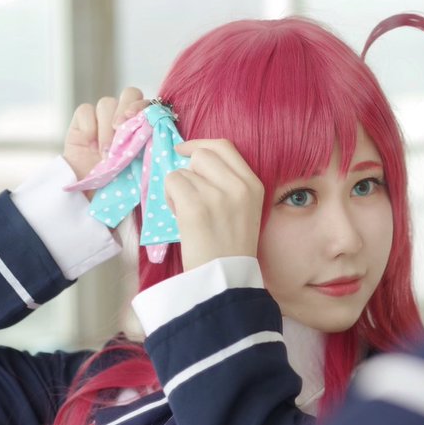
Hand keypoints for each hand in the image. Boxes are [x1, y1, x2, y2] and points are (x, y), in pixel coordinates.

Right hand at [63, 87, 149, 191]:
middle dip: (126, 109)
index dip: (145, 107)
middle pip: (129, 94)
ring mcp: (102, 117)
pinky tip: (91, 146)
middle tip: (120, 130)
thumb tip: (168, 142)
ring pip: (107, 103)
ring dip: (107, 128)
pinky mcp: (82, 121)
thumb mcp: (141, 167)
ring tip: (106, 152)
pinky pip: (85, 110)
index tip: (141, 121)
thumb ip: (151, 149)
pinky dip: (89, 127)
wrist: (92, 195)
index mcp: (143, 124)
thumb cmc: (121, 182)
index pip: (148, 103)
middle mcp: (124, 116)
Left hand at [167, 140, 265, 270]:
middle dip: (189, 171)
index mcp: (254, 185)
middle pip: (201, 155)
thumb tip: (193, 159)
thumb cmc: (230, 248)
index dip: (200, 145)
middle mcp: (239, 186)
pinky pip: (172, 183)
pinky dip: (170, 199)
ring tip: (189, 214)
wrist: (226, 280)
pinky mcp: (196, 206)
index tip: (185, 152)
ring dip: (178, 190)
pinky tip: (181, 218)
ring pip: (183, 171)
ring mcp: (218, 195)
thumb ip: (228, 183)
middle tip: (190, 196)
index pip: (224, 146)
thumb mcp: (244, 210)